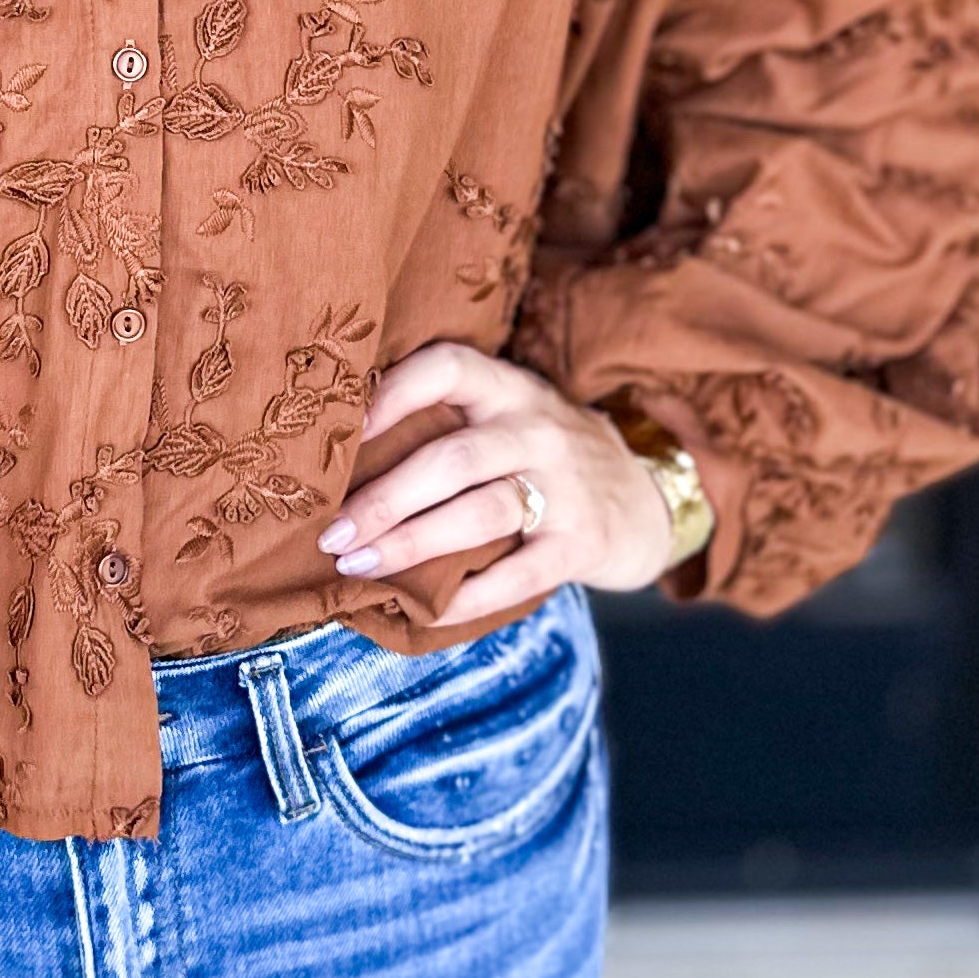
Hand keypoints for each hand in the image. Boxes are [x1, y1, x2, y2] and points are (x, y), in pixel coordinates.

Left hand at [320, 340, 671, 628]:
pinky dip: (466, 598)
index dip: (392, 392)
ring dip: (410, 543)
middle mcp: (538, 429)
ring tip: (357, 565)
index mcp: (508, 389)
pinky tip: (425, 610)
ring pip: (479, 514)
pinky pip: (516, 576)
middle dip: (384, 497)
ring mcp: (564, 487)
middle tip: (332, 531)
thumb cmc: (542, 455)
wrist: (646, 496)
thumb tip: (338, 457)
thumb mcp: (509, 415)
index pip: (448, 367)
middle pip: (452, 458)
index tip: (338, 431)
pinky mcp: (581, 543)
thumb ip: (448, 420)